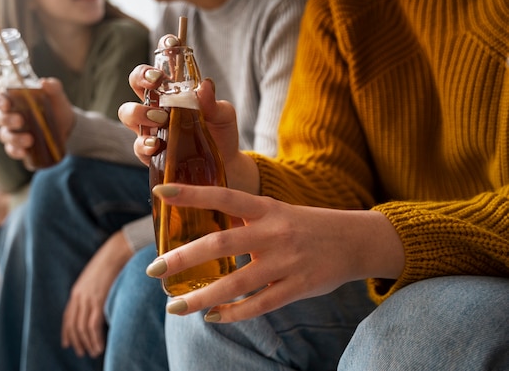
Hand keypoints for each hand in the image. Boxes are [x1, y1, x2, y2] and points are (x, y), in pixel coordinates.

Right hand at [0, 77, 74, 162]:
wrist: (67, 128)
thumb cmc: (56, 107)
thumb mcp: (57, 96)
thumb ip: (53, 87)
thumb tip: (44, 83)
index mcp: (13, 99)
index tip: (6, 103)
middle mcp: (8, 114)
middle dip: (6, 119)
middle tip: (20, 120)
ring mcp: (12, 131)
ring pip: (4, 134)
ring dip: (14, 138)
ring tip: (29, 139)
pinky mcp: (17, 145)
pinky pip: (11, 149)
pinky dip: (16, 151)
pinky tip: (24, 152)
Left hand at [61, 232, 133, 357]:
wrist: (117, 250)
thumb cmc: (111, 261)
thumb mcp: (97, 277)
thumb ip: (94, 290)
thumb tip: (98, 302)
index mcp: (77, 290)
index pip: (68, 316)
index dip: (67, 332)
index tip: (68, 343)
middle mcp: (79, 296)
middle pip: (73, 325)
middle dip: (77, 341)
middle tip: (83, 352)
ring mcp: (87, 298)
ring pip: (82, 328)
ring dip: (87, 343)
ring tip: (94, 352)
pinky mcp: (98, 300)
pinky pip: (93, 325)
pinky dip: (95, 338)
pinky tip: (100, 345)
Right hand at [118, 62, 254, 190]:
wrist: (225, 164)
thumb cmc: (220, 133)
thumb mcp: (223, 115)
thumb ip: (213, 102)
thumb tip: (204, 85)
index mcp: (173, 91)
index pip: (159, 66)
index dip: (158, 56)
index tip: (168, 52)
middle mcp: (156, 106)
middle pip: (135, 84)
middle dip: (140, 78)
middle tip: (157, 82)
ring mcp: (150, 129)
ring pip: (127, 113)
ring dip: (139, 112)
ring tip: (160, 118)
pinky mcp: (150, 154)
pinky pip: (137, 147)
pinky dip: (144, 144)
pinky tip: (156, 145)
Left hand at [146, 183, 404, 322]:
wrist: (356, 240)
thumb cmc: (306, 225)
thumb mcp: (276, 211)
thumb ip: (244, 219)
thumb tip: (202, 226)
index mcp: (266, 208)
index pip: (223, 196)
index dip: (191, 194)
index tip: (159, 192)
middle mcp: (274, 233)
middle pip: (221, 244)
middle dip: (183, 258)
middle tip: (153, 269)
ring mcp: (286, 262)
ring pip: (236, 283)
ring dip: (201, 297)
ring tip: (174, 307)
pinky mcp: (298, 288)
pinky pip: (260, 305)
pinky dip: (234, 314)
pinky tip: (213, 317)